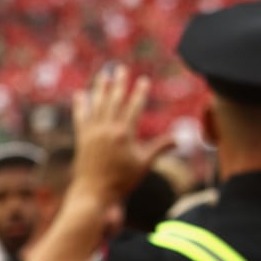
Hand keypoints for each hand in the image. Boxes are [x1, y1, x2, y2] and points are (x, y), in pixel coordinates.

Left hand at [71, 66, 174, 201]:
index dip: (139, 93)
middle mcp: (106, 129)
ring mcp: (92, 132)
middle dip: (118, 83)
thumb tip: (180, 139)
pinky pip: (81, 116)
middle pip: (114, 100)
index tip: (143, 80)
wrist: (94, 192)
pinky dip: (81, 105)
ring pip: (97, 104)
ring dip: (100, 88)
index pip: (133, 107)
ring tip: (103, 74)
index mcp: (124, 134)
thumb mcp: (144, 163)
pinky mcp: (82, 138)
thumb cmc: (122, 179)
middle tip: (121, 68)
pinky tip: (80, 94)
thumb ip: (160, 147)